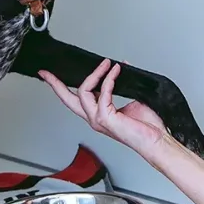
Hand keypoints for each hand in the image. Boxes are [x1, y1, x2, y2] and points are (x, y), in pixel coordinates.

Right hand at [39, 59, 167, 161]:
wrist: (156, 140)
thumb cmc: (147, 126)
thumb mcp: (129, 100)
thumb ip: (120, 86)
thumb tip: (117, 68)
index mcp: (98, 114)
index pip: (75, 99)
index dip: (60, 87)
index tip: (50, 76)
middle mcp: (94, 118)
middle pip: (67, 99)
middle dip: (55, 84)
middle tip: (48, 72)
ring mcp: (98, 119)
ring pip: (83, 92)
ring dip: (95, 74)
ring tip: (106, 64)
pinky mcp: (106, 118)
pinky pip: (103, 92)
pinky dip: (109, 79)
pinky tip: (116, 71)